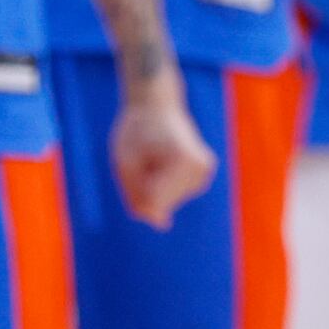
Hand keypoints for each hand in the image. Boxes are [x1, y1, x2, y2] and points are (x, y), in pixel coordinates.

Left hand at [108, 76, 216, 230]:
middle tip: (146, 155)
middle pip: (160, 203)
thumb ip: (139, 197)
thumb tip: (162, 224)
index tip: (140, 158)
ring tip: (154, 157)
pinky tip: (162, 162)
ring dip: (151, 186)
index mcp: (185, 161)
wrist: (155, 104)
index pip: (152, 201)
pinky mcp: (201, 177)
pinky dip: (159, 185)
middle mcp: (201, 169)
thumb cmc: (136, 129)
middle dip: (144, 187)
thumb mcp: (125, 163)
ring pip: (165, 203)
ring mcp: (203, 174)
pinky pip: (170, 197)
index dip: (135, 185)